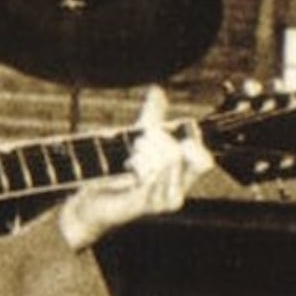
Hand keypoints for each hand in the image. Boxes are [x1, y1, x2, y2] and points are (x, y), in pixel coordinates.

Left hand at [58, 88, 210, 250]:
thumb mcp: (137, 139)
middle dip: (153, 140)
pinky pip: (151, 178)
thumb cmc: (117, 173)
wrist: (91, 200)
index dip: (190, 143)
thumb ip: (152, 116)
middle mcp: (178, 192)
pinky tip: (129, 167)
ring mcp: (163, 202)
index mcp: (182, 178)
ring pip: (164, 163)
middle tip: (137, 147)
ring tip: (130, 160)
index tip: (164, 135)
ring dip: (141, 153)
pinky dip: (140, 166)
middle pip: (177, 153)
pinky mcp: (145, 206)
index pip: (204, 160)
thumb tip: (158, 90)